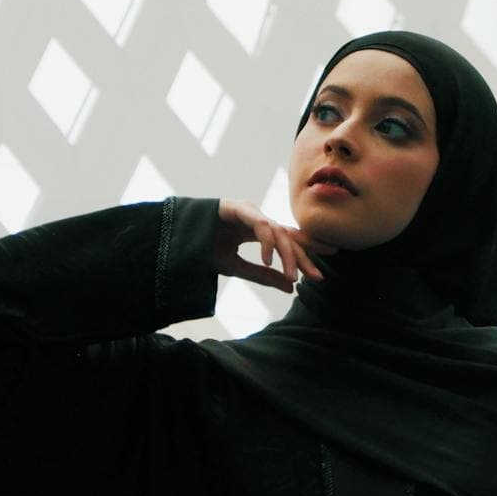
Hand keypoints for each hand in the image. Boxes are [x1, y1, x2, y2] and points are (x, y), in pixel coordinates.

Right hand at [213, 199, 336, 292]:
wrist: (173, 239)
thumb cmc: (202, 249)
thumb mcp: (236, 267)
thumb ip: (262, 275)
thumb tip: (291, 287)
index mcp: (258, 229)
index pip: (289, 239)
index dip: (308, 251)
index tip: (323, 270)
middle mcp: (256, 218)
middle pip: (289, 236)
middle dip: (305, 256)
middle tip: (318, 277)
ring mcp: (248, 211)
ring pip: (278, 231)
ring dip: (287, 255)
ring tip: (293, 277)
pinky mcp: (237, 208)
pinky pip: (261, 225)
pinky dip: (267, 242)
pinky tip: (268, 260)